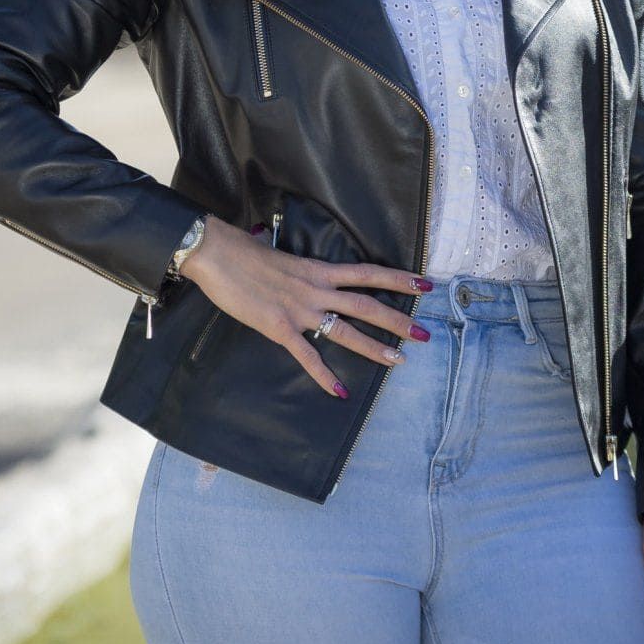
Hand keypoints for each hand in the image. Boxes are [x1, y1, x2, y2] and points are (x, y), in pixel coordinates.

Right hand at [180, 215, 432, 396]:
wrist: (217, 254)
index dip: (398, 278)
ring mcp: (299, 309)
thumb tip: (300, 269)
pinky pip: (307, 355)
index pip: (368, 272)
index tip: (425, 284)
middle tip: (425, 334)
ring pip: (346, 330)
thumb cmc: (244, 252)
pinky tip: (340, 392)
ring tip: (399, 361)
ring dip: (374, 347)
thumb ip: (298, 269)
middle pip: (367, 304)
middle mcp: (316, 288)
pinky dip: (324, 376)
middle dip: (398, 320)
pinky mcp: (278, 327)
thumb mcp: (282, 256)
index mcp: (318, 269)